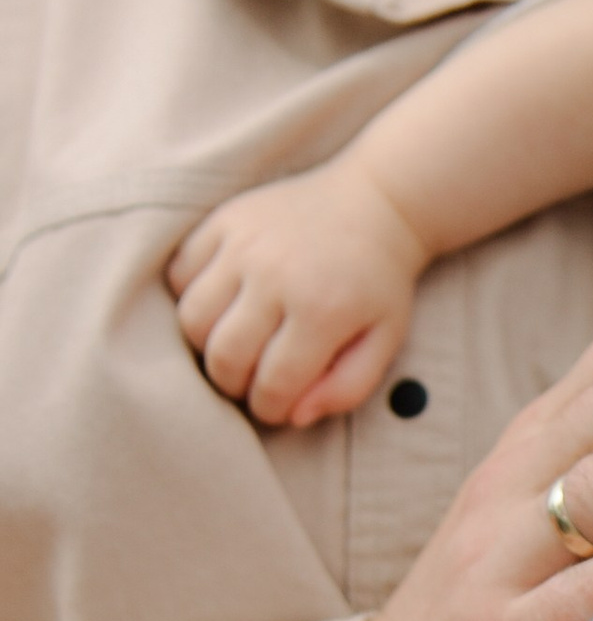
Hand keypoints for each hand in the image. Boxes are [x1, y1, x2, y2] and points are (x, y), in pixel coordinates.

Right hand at [167, 163, 428, 426]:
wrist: (376, 203)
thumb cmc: (379, 282)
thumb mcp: (385, 340)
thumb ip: (348, 387)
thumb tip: (295, 417)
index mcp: (323, 309)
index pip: (271, 385)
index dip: (270, 408)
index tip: (278, 404)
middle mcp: (277, 274)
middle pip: (223, 357)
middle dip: (234, 383)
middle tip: (253, 378)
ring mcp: (245, 243)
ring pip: (191, 319)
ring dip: (207, 344)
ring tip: (237, 341)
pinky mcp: (224, 219)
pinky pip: (179, 273)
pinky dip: (191, 295)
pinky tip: (224, 300)